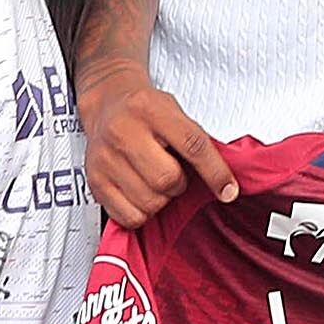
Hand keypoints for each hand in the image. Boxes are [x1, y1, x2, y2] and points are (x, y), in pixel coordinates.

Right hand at [82, 78, 235, 226]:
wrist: (108, 106)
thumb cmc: (145, 112)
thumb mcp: (174, 112)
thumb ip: (197, 141)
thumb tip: (225, 181)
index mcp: (150, 109)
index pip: (192, 145)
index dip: (215, 172)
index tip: (228, 190)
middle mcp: (123, 131)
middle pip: (167, 179)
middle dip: (179, 185)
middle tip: (172, 174)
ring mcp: (105, 158)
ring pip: (150, 202)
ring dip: (161, 200)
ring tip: (153, 181)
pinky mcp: (95, 181)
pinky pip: (129, 217)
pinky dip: (142, 213)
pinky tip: (140, 194)